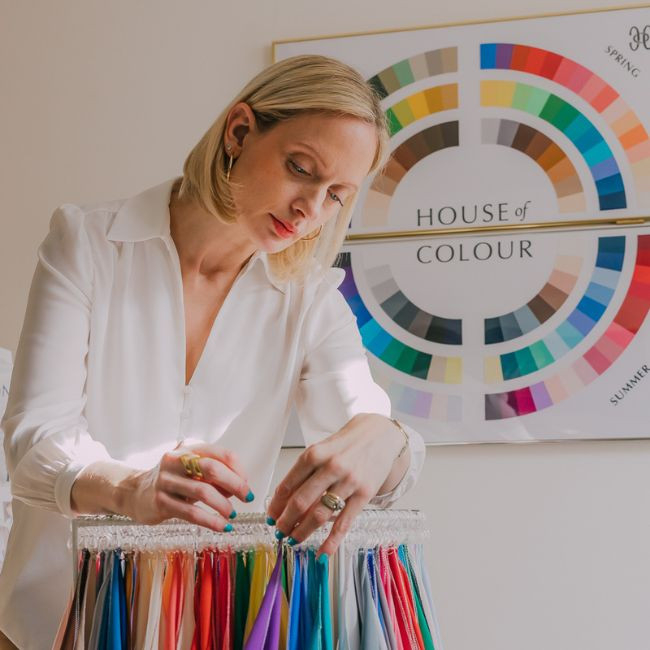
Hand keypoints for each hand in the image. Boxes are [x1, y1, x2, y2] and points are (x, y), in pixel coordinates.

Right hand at [71, 442, 252, 531]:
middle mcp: (176, 460)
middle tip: (246, 497)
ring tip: (233, 514)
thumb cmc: (173, 480)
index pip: (221, 454)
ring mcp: (166, 480)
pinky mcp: (160, 501)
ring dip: (223, 505)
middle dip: (234, 484)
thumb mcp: (192, 471)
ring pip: (202, 491)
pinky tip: (222, 527)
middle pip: (212, 469)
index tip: (246, 484)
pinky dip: (210, 521)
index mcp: (189, 448)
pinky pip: (191, 513)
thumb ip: (214, 476)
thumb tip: (239, 488)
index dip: (238, 470)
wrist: (133, 491)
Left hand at [266, 413, 405, 555]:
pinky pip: (345, 522)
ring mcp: (349, 481)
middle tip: (279, 531)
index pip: (288, 484)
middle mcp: (331, 466)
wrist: (381, 434)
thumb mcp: (323, 449)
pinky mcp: (365, 494)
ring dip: (302, 531)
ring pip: (320, 514)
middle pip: (301, 502)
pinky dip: (332, 541)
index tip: (271, 515)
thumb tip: (286, 502)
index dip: (276, 504)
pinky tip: (322, 552)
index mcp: (315, 453)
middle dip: (285, 521)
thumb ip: (306, 472)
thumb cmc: (348, 443)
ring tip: (293, 540)